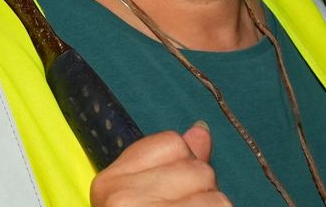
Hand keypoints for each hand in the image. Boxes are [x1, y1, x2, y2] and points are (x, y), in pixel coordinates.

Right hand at [90, 121, 231, 206]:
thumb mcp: (141, 197)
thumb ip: (170, 163)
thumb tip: (200, 129)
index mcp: (109, 184)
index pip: (172, 143)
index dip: (183, 169)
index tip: (172, 195)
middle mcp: (124, 197)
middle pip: (197, 168)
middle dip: (200, 193)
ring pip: (215, 194)